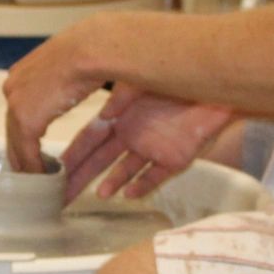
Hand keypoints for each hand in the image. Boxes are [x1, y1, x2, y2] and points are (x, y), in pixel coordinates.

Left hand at [0, 28, 105, 171]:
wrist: (91, 49)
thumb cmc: (90, 50)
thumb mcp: (69, 61)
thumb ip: (61, 77)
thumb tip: (70, 87)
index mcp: (22, 72)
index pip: (18, 108)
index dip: (23, 129)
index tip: (30, 144)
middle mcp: (13, 87)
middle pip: (12, 127)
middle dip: (19, 150)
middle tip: (27, 168)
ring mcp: (16, 105)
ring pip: (16, 143)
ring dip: (25, 163)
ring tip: (34, 178)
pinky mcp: (26, 121)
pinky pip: (27, 152)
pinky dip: (34, 167)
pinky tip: (43, 177)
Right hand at [59, 86, 234, 199]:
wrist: (217, 87)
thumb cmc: (177, 79)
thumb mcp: (142, 81)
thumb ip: (122, 97)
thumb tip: (104, 115)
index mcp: (120, 117)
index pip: (90, 140)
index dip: (73, 155)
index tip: (56, 168)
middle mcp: (132, 135)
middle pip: (101, 160)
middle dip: (81, 177)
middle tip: (62, 195)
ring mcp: (152, 148)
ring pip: (126, 170)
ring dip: (112, 182)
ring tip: (100, 195)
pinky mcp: (174, 159)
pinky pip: (155, 177)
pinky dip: (142, 186)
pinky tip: (129, 194)